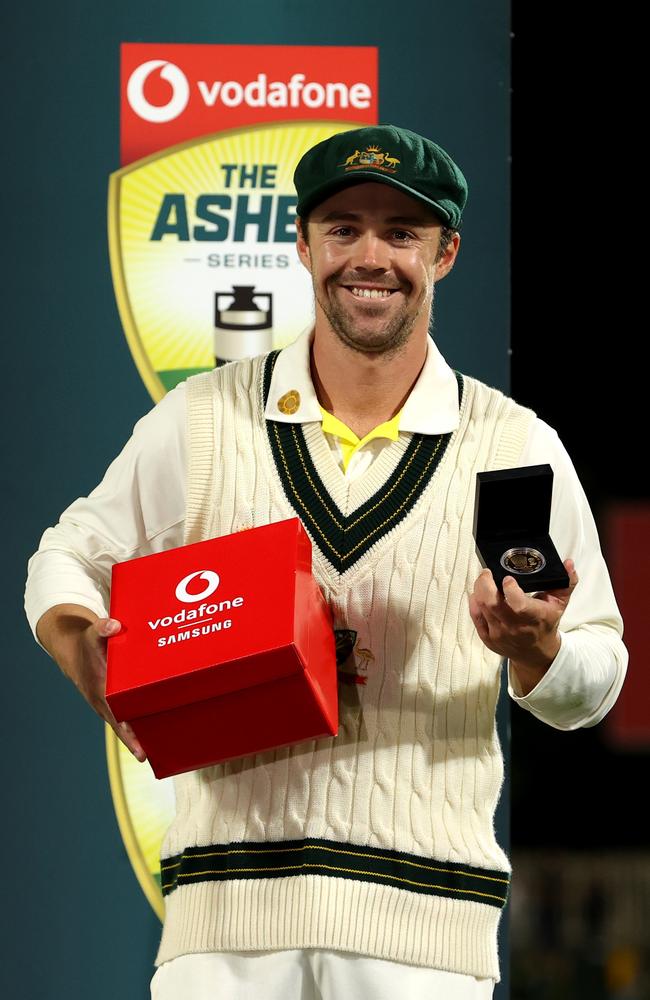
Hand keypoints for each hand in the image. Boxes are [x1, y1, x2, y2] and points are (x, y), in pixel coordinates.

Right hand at [36, 604, 145, 760]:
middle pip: (121, 726)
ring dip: (137, 734)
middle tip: (151, 756)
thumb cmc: (86, 643)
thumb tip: (114, 626)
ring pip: (123, 723)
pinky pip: (125, 713)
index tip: (138, 748)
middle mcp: (102, 700)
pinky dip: (136, 721)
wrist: (72, 649)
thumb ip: (103, 628)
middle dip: (135, 741)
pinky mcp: (111, 699)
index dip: (127, 732)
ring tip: (157, 749)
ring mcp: (106, 702)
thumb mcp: (92, 633)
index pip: (115, 716)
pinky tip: (152, 727)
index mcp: (100, 689)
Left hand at [469, 559, 578, 693]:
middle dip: (485, 584)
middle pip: (492, 604)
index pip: (519, 605)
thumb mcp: (559, 604)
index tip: (508, 578)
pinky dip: (474, 602)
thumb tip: (568, 563)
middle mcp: (515, 627)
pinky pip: (475, 617)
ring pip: (481, 608)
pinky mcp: (488, 638)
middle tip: (487, 572)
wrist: (536, 653)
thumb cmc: (546, 624)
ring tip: (484, 579)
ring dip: (479, 590)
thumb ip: (566, 583)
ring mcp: (499, 634)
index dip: (510, 590)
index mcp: (534, 617)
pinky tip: (478, 593)